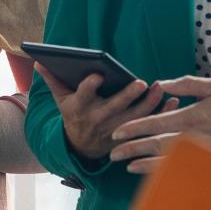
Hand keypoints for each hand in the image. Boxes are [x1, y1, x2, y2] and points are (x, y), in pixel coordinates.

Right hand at [37, 62, 175, 163]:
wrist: (81, 147)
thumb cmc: (73, 115)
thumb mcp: (60, 100)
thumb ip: (52, 80)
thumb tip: (39, 62)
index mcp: (79, 108)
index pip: (83, 95)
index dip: (90, 86)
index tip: (98, 75)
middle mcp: (98, 120)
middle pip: (114, 107)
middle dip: (127, 95)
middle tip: (140, 82)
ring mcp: (115, 130)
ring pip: (135, 117)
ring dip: (149, 103)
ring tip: (158, 87)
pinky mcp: (130, 135)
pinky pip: (149, 125)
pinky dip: (161, 113)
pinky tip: (172, 100)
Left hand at [109, 76, 210, 173]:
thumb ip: (186, 85)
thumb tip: (162, 84)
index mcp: (193, 116)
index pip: (155, 124)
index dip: (133, 128)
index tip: (116, 133)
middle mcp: (196, 137)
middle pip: (156, 146)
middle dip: (132, 150)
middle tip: (112, 154)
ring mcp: (205, 152)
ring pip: (169, 161)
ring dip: (146, 164)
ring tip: (128, 167)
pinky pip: (186, 167)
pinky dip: (168, 171)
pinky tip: (157, 172)